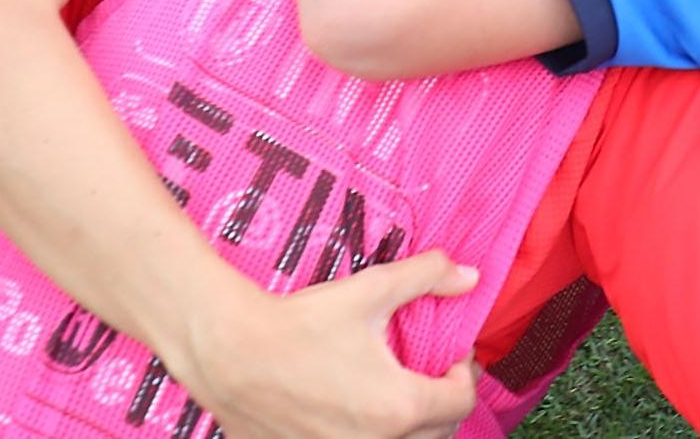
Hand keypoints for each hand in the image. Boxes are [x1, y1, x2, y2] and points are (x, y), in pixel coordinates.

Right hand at [177, 253, 480, 438]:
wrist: (229, 352)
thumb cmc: (300, 322)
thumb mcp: (370, 290)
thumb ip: (426, 277)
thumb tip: (470, 276)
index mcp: (399, 406)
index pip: (461, 401)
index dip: (463, 373)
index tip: (450, 355)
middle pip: (438, 433)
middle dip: (442, 402)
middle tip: (430, 373)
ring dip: (410, 426)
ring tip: (396, 394)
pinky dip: (369, 436)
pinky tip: (355, 410)